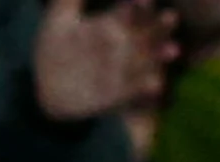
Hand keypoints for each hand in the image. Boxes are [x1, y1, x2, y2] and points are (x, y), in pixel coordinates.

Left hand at [31, 0, 171, 125]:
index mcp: (109, 24)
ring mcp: (120, 70)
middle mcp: (121, 45)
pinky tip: (156, 84)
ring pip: (146, 60)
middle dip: (159, 27)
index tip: (144, 0)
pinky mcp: (116, 94)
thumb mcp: (59, 19)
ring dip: (160, 55)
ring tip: (174, 50)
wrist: (46, 88)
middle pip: (145, 33)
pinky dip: (144, 88)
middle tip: (171, 17)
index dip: (138, 6)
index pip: (129, 11)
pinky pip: (133, 91)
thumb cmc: (54, 49)